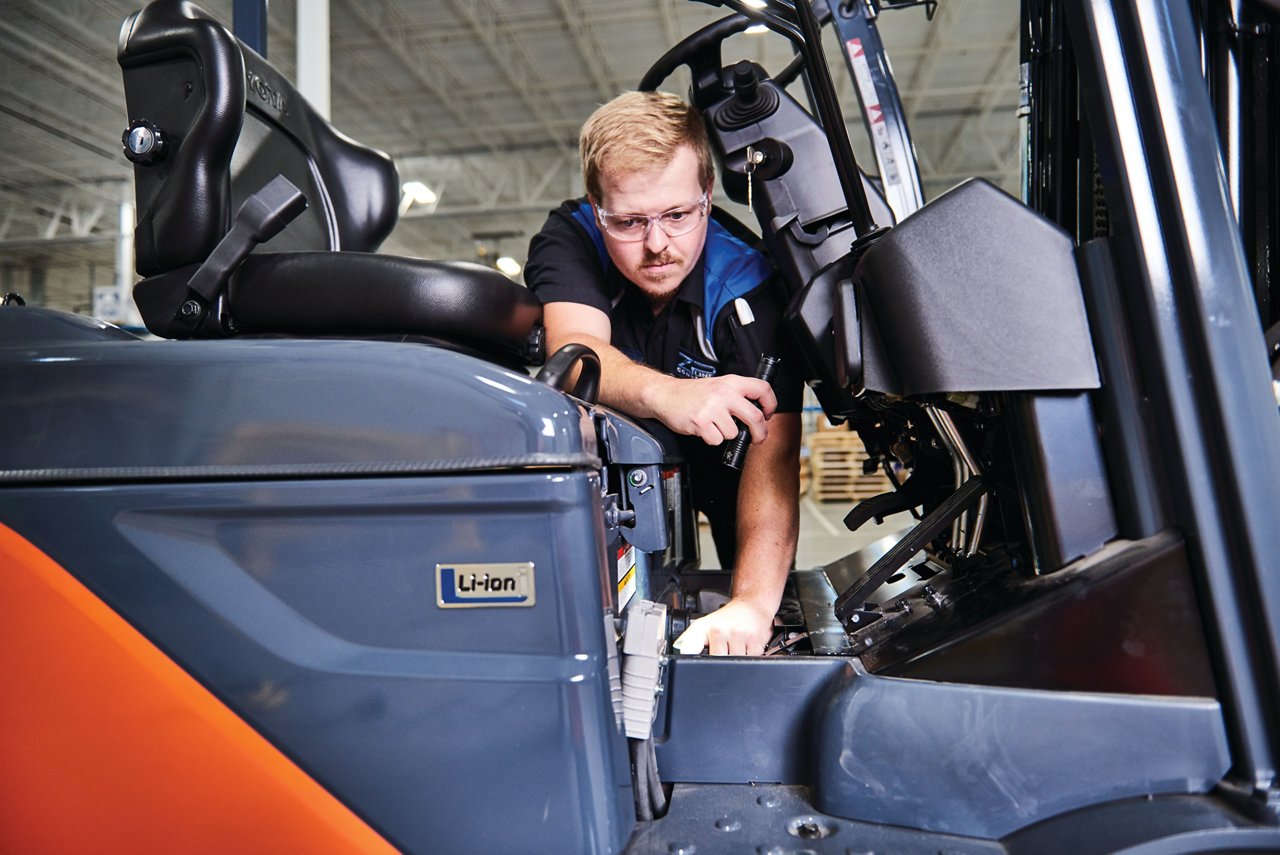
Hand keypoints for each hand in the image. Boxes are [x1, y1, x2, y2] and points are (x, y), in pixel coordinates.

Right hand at [647, 374, 776, 445]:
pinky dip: (711, 439)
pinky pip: (716, 440)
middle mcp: (724, 393)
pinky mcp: (701, 423)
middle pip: (755, 417)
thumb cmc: (692, 393)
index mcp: (731, 382)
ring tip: (714, 425)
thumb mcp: (718, 385)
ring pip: (733, 433)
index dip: (771, 404)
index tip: (768, 414)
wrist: (665, 394)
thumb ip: (737, 396)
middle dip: (760, 433)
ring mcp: (712, 408)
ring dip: (725, 434)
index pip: (763, 389)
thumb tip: (757, 415)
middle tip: (758, 438)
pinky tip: (704, 429)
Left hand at [673, 598, 775, 655]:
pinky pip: (750, 661)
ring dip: (736, 660)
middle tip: (724, 648)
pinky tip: (746, 646)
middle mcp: (722, 630)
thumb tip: (679, 652)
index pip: (693, 647)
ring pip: (735, 664)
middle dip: (720, 659)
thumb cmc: (728, 617)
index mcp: (706, 627)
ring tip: (736, 646)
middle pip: (717, 661)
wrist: (753, 604)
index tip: (688, 660)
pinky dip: (749, 657)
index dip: (689, 655)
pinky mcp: (756, 641)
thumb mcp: (705, 624)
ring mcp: (740, 636)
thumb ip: (690, 640)